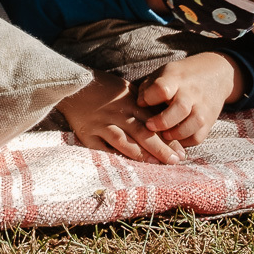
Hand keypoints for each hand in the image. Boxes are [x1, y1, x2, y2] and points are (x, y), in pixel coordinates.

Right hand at [56, 68, 186, 164]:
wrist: (73, 85)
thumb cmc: (104, 88)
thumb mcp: (127, 90)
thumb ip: (144, 106)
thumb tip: (166, 124)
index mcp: (129, 102)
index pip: (153, 122)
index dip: (167, 138)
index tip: (181, 151)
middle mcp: (116, 114)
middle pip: (141, 133)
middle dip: (160, 148)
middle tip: (174, 161)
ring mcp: (100, 124)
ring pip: (123, 141)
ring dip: (140, 154)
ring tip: (155, 165)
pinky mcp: (85, 134)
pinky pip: (100, 149)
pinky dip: (112, 158)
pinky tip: (125, 168)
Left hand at [136, 52, 244, 146]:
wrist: (217, 73)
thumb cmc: (182, 75)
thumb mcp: (164, 73)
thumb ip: (148, 87)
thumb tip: (139, 104)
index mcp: (176, 78)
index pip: (162, 88)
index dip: (150, 98)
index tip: (142, 103)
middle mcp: (192, 92)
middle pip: (180, 108)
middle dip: (162, 121)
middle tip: (149, 126)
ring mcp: (203, 107)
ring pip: (193, 123)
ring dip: (175, 134)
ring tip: (164, 134)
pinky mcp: (210, 120)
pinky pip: (198, 136)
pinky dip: (185, 141)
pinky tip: (175, 138)